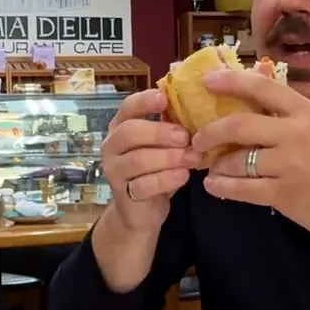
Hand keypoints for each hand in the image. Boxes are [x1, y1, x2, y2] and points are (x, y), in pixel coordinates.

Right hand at [99, 87, 201, 234]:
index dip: (145, 101)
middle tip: (185, 137)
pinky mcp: (124, 194)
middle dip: (159, 132)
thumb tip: (198, 105)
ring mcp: (114, 171)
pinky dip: (166, 179)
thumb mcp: (164, 145)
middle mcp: (112, 146)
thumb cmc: (156, 169)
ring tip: (192, 158)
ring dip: (168, 157)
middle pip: (129, 132)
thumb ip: (172, 126)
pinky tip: (183, 176)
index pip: (127, 107)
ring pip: (137, 160)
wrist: (142, 210)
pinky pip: (144, 185)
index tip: (165, 99)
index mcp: (121, 126)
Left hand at [187, 67, 309, 240]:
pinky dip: (222, 187)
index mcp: (307, 112)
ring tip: (209, 168)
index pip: (262, 87)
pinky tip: (214, 186)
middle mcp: (296, 134)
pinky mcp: (285, 195)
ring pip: (236, 160)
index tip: (206, 81)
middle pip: (238, 125)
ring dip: (215, 164)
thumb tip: (252, 102)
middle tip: (197, 139)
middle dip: (209, 132)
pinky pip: (242, 189)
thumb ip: (291, 115)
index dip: (230, 81)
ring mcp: (289, 166)